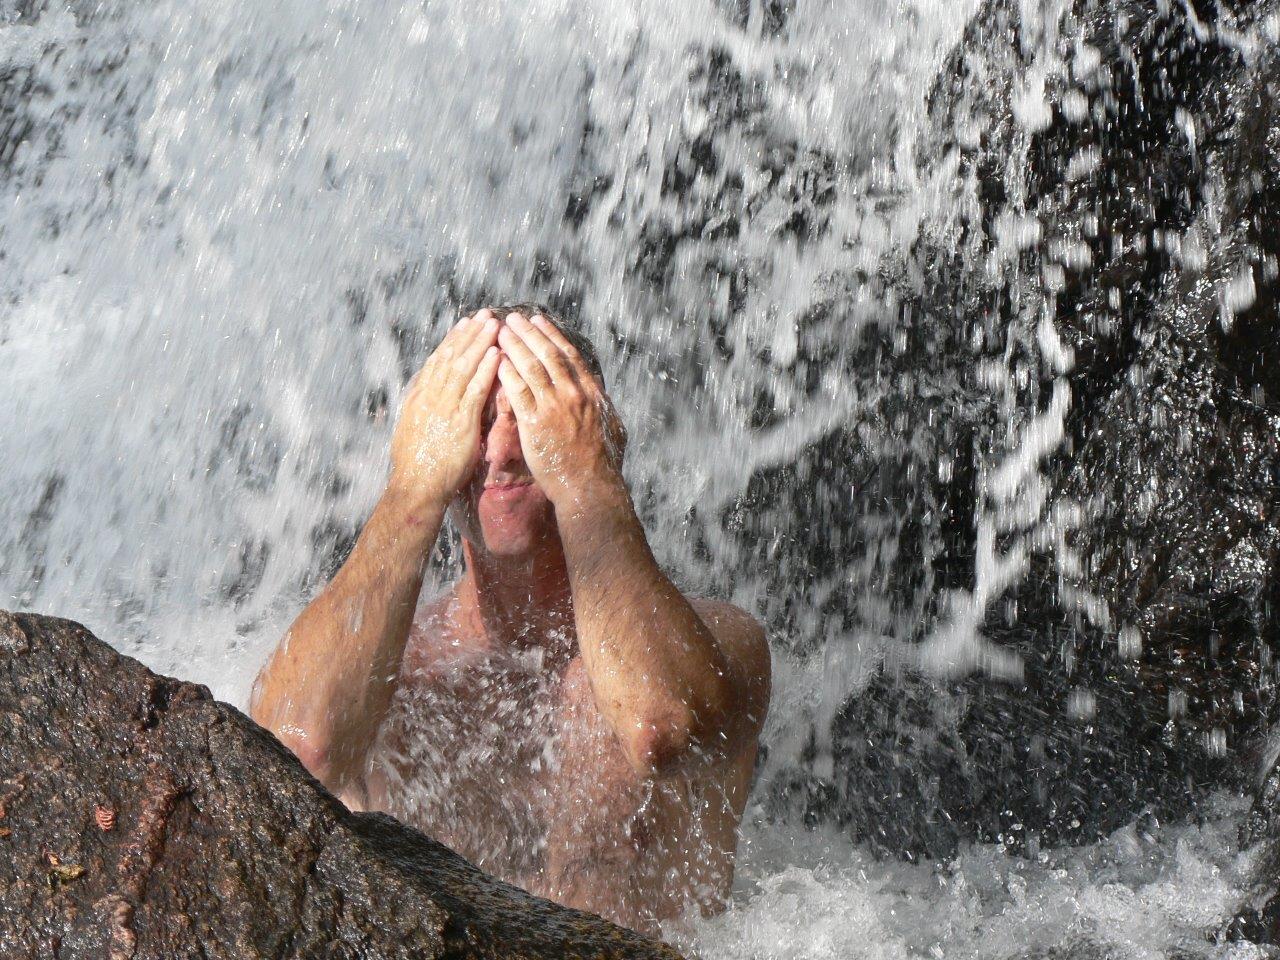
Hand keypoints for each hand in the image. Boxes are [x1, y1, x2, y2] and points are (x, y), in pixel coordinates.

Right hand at [389, 311, 500, 505]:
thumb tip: (430, 397)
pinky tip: (497, 355)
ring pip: (463, 367)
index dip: (452, 341)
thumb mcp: (413, 430)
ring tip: (494, 325)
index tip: (464, 324)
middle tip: (484, 314)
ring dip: (480, 343)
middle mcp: (430, 397)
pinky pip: (475, 390)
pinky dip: (486, 370)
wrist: (416, 487)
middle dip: (469, 334)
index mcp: (419, 398)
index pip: (438, 361)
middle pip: (451, 357)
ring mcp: (444, 407)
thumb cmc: (417, 466)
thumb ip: (424, 410)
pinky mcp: (460, 421)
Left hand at [496, 312, 626, 509]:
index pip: (569, 356)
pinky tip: (497, 362)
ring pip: (531, 367)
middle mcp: (573, 394)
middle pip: (548, 355)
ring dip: (515, 346)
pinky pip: (518, 391)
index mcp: (591, 393)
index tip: (539, 321)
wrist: (588, 486)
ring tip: (501, 332)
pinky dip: (507, 373)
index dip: (551, 336)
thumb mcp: (608, 426)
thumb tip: (594, 394)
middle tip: (513, 318)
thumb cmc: (598, 461)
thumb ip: (597, 406)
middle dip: (529, 333)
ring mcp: (555, 407)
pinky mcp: (536, 423)